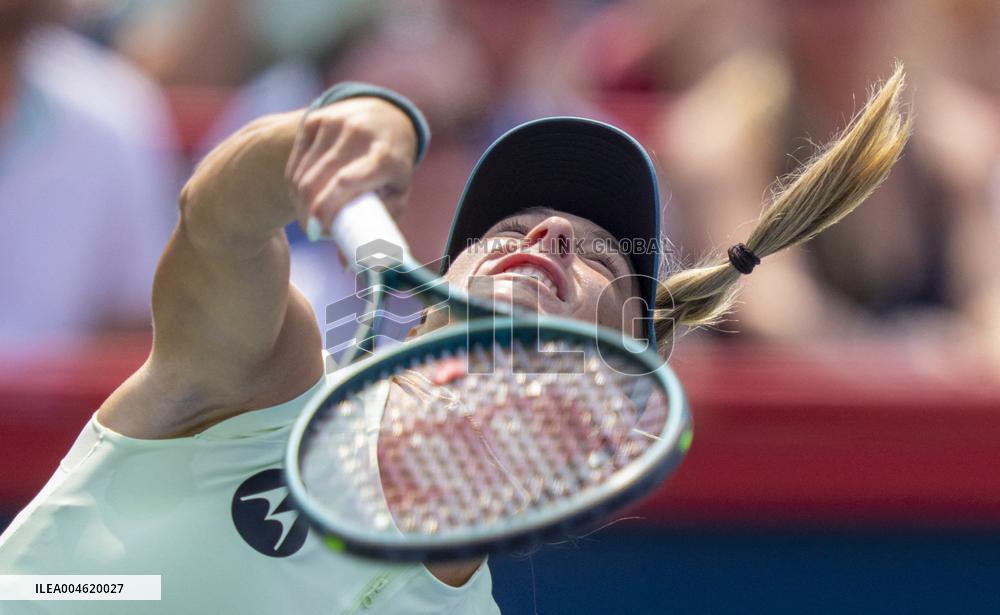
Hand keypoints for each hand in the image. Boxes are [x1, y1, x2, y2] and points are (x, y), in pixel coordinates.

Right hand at [285, 97, 417, 237]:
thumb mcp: (396, 194)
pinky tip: (304, 195)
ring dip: (300, 202)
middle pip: (318, 182)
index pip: (347, 182)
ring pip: (302, 174)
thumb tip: (347, 266)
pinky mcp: (315, 119)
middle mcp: (358, 134)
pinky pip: (295, 162)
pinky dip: (294, 184)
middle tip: (313, 233)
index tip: (315, 233)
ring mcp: (334, 123)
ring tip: (311, 217)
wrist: (384, 116)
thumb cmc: (392, 166)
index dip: (326, 208)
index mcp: (384, 156)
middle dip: (308, 214)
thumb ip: (376, 228)